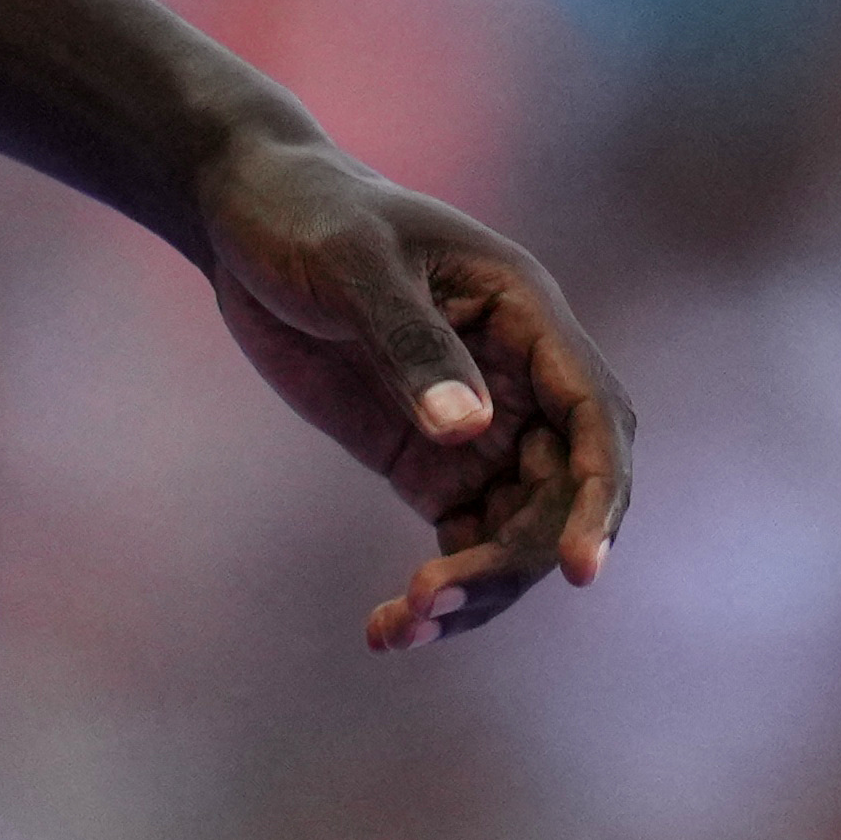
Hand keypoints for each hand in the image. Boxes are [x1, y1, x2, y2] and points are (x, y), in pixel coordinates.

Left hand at [197, 123, 635, 650]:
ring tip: (401, 624)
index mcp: (525, 314)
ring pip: (516, 532)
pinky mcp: (428, 460)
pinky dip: (440, 589)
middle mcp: (518, 377)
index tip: (578, 568)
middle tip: (431, 594)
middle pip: (559, 494)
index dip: (599, 495)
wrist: (242, 213)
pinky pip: (462, 539)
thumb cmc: (305, 212)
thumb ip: (409, 342)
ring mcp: (478, 425)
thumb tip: (468, 431)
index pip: (593, 417)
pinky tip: (390, 627)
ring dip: (476, 589)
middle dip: (513, 558)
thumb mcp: (351, 265)